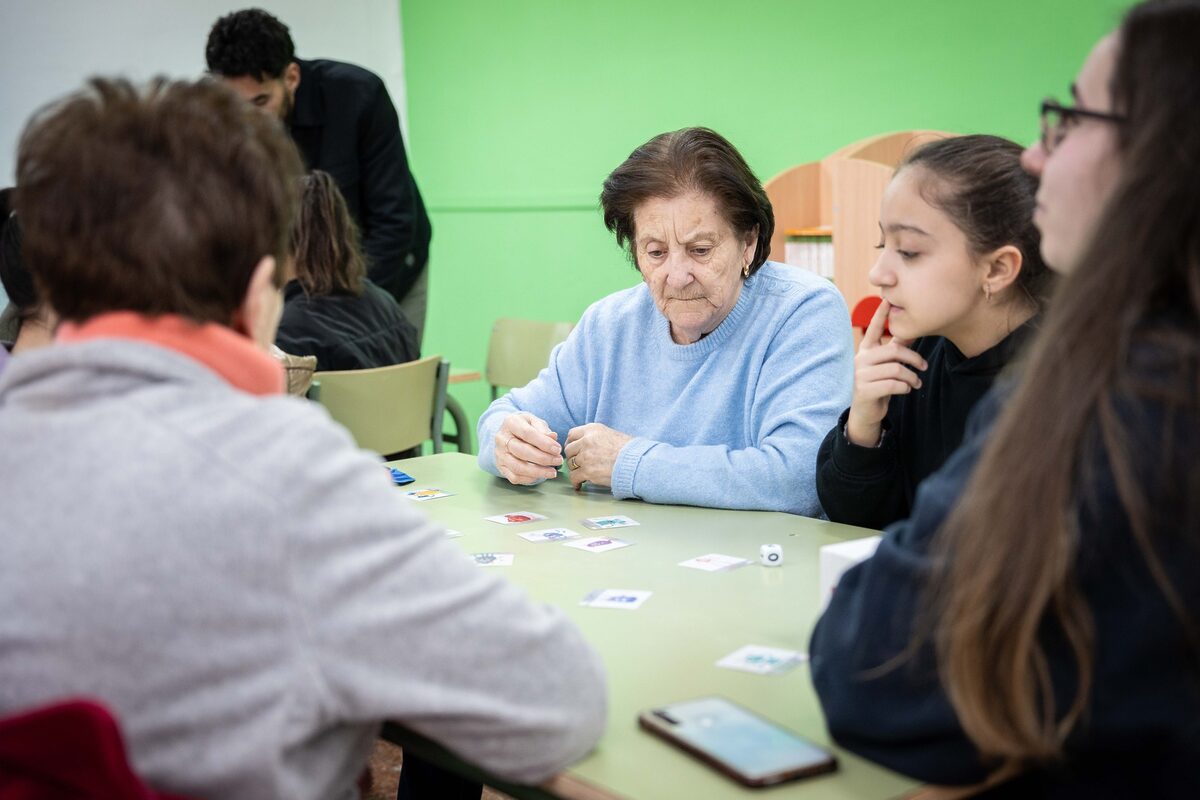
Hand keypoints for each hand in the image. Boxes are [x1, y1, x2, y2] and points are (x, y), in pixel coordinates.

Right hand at [494, 412, 562, 484]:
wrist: (509, 434)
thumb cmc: (526, 427)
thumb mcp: (535, 422)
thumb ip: (543, 429)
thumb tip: (553, 437)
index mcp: (510, 423)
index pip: (527, 434)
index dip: (544, 443)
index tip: (557, 449)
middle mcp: (501, 439)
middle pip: (522, 451)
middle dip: (543, 458)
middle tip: (558, 461)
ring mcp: (499, 454)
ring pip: (518, 467)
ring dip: (538, 471)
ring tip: (553, 472)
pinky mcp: (501, 467)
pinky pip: (514, 477)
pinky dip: (530, 478)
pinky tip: (541, 475)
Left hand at [563, 423, 632, 489]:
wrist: (637, 462)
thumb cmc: (629, 450)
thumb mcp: (611, 434)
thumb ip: (595, 437)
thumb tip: (585, 445)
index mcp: (592, 429)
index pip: (572, 434)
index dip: (571, 443)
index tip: (573, 450)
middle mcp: (586, 441)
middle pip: (569, 450)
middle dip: (572, 457)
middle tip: (577, 464)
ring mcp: (586, 456)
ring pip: (571, 464)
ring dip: (575, 469)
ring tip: (581, 474)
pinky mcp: (588, 471)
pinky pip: (574, 477)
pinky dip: (576, 482)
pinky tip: (579, 484)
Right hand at [846, 300, 926, 445]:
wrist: (865, 412)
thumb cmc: (878, 385)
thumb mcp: (885, 366)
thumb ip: (893, 350)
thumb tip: (910, 330)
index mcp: (865, 351)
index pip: (873, 329)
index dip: (879, 315)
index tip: (887, 300)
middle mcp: (860, 359)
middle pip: (894, 351)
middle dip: (914, 358)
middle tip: (924, 366)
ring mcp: (860, 375)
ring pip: (896, 369)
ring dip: (912, 377)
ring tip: (916, 382)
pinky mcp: (864, 389)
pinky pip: (893, 384)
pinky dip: (905, 388)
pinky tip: (907, 389)